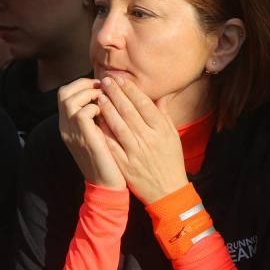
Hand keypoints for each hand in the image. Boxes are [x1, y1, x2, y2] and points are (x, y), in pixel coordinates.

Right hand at [56, 78, 124, 189]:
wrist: (107, 185)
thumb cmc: (108, 158)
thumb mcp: (98, 133)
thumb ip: (96, 116)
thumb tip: (106, 95)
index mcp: (68, 125)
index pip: (65, 93)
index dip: (82, 85)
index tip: (100, 87)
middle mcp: (66, 127)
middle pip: (63, 93)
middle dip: (85, 85)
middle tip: (103, 89)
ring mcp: (73, 133)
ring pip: (69, 99)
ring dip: (90, 94)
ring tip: (105, 101)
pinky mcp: (84, 139)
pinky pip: (83, 113)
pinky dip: (96, 107)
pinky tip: (106, 115)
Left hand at [96, 76, 188, 204]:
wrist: (167, 190)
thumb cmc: (171, 160)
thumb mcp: (173, 136)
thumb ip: (164, 114)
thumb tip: (161, 95)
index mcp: (161, 130)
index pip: (144, 104)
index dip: (130, 89)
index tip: (120, 79)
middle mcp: (148, 139)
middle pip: (129, 111)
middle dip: (116, 94)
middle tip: (106, 81)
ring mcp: (136, 152)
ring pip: (118, 126)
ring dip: (108, 109)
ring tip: (100, 96)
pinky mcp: (125, 164)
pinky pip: (112, 144)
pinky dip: (104, 131)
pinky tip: (96, 120)